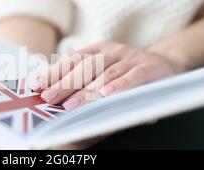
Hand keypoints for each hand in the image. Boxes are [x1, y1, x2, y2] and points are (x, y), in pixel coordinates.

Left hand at [31, 42, 179, 149]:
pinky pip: (133, 77)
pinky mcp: (149, 69)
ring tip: (72, 105)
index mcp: (99, 50)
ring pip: (106, 73)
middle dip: (65, 83)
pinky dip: (120, 86)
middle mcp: (114, 51)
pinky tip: (107, 95)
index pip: (72, 60)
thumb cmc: (128, 74)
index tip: (36, 85)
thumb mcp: (105, 72)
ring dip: (88, 91)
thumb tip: (53, 93)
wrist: (166, 66)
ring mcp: (132, 58)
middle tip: (49, 98)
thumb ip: (84, 81)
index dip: (54, 72)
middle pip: (86, 67)